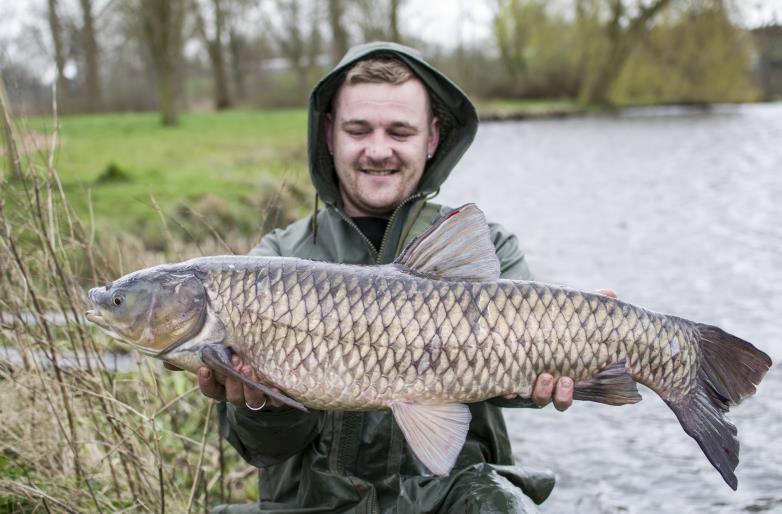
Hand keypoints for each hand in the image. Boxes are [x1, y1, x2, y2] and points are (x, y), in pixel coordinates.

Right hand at [164, 357, 283, 410]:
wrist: (266, 384)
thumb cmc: (234, 369)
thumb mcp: (215, 363)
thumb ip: (191, 361)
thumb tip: (165, 360)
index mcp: (223, 390)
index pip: (211, 391)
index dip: (206, 382)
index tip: (204, 368)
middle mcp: (238, 397)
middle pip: (232, 395)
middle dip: (232, 380)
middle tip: (235, 361)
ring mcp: (256, 399)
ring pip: (251, 400)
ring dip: (250, 386)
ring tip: (249, 369)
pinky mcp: (274, 399)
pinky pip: (275, 401)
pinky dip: (275, 396)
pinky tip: (276, 387)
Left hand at [501, 288, 618, 409]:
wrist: (512, 319)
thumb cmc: (547, 320)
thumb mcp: (567, 314)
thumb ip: (588, 305)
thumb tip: (612, 294)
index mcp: (560, 373)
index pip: (566, 394)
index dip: (566, 394)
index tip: (568, 380)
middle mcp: (543, 382)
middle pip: (553, 400)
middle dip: (560, 395)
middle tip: (563, 378)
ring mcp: (525, 380)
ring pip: (534, 397)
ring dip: (540, 391)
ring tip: (543, 375)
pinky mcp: (505, 376)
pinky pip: (507, 389)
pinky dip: (509, 389)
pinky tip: (509, 386)